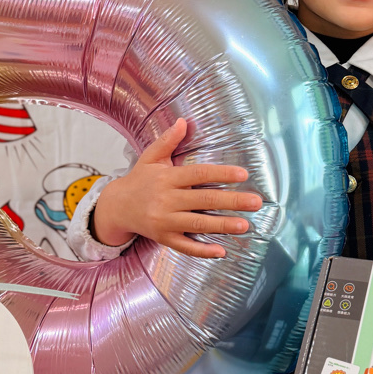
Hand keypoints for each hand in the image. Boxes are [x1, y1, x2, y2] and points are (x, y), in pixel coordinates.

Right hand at [92, 118, 262, 258]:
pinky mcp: (163, 237)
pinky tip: (221, 252)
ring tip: (245, 225)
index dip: (221, 173)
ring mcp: (164, 221)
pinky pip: (185, 246)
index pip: (198, 174)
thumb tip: (183, 121)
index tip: (243, 174)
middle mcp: (166, 200)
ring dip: (222, 225)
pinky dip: (202, 251)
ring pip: (197, 224)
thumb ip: (168, 140)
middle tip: (256, 202)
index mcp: (167, 178)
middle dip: (231, 201)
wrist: (116, 207)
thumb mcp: (150, 158)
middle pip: (203, 200)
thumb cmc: (139, 180)